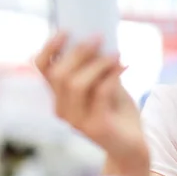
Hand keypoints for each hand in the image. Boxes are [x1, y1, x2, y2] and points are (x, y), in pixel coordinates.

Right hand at [34, 33, 149, 175]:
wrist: (132, 145)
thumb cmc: (117, 110)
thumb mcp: (106, 84)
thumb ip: (98, 67)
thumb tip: (98, 37)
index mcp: (59, 96)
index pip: (43, 68)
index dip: (50, 48)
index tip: (67, 30)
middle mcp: (62, 109)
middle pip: (60, 74)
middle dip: (79, 52)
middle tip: (100, 36)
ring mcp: (77, 121)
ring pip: (76, 84)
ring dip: (98, 63)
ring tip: (116, 53)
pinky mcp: (96, 127)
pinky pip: (99, 94)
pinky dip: (112, 74)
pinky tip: (125, 65)